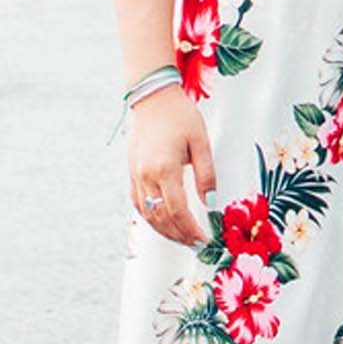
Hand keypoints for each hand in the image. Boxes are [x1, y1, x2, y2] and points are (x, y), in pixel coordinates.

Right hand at [126, 86, 215, 245]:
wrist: (153, 98)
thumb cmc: (181, 117)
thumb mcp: (201, 143)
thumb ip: (206, 175)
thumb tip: (210, 202)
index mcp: (164, 169)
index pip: (177, 210)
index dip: (191, 229)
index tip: (204, 239)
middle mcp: (146, 176)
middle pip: (161, 217)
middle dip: (179, 235)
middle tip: (196, 245)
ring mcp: (136, 175)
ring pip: (147, 214)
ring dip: (164, 230)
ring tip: (182, 239)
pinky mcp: (132, 172)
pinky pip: (139, 203)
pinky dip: (151, 218)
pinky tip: (164, 223)